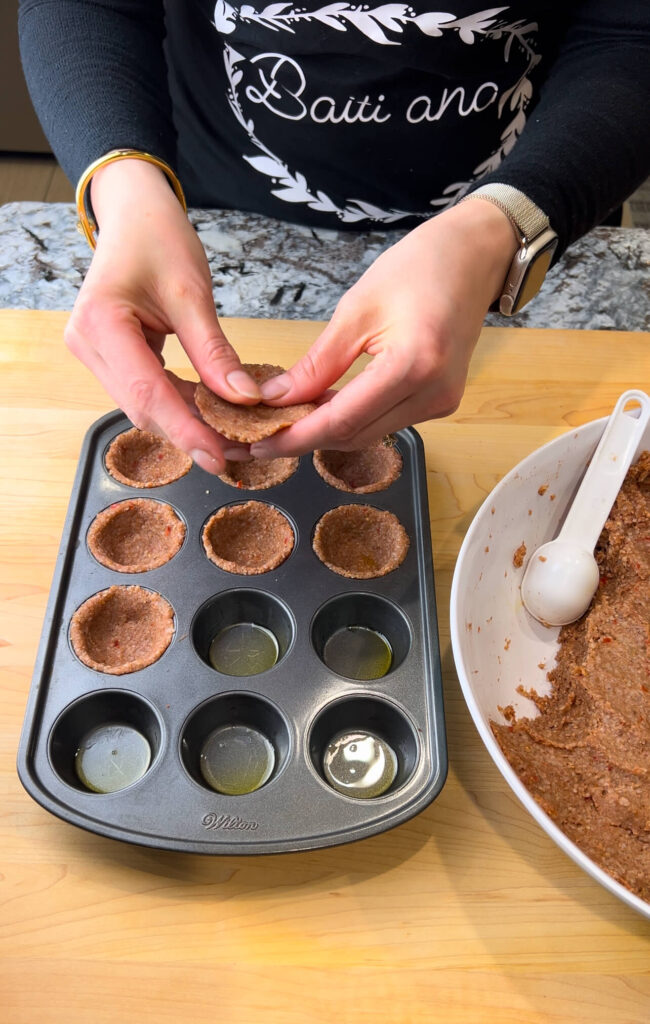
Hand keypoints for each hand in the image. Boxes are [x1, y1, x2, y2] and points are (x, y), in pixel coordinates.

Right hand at [65, 158, 259, 472]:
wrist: (134, 213)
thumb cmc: (158, 238)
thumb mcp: (192, 292)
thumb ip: (215, 351)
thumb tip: (245, 399)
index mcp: (101, 323)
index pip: (146, 392)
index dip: (184, 429)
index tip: (218, 456)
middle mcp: (88, 344)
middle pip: (142, 406)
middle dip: (190, 431)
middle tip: (237, 451)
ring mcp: (95, 353)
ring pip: (144, 404)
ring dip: (187, 422)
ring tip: (232, 437)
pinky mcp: (110, 356)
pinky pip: (147, 390)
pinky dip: (180, 404)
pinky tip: (212, 413)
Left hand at [250, 200, 517, 456]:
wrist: (474, 257)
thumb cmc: (419, 268)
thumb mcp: (357, 308)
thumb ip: (318, 363)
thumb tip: (276, 398)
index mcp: (413, 365)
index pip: (343, 420)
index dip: (297, 437)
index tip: (258, 443)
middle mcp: (433, 394)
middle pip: (356, 435)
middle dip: (307, 438)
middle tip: (262, 433)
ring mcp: (441, 403)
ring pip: (370, 433)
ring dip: (328, 429)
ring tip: (288, 418)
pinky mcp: (441, 402)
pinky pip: (387, 421)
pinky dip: (353, 418)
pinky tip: (326, 406)